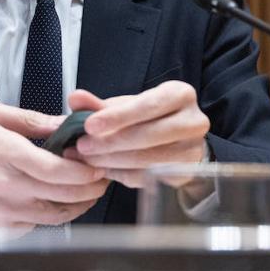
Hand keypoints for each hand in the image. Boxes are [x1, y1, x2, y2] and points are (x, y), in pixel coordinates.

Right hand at [0, 100, 108, 229]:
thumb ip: (28, 119)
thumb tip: (63, 123)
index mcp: (6, 152)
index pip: (58, 169)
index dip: (86, 170)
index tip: (97, 162)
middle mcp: (8, 184)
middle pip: (65, 193)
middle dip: (93, 186)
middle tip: (103, 176)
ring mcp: (6, 208)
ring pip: (59, 213)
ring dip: (82, 203)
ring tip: (92, 189)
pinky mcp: (3, 225)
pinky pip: (42, 222)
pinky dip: (60, 213)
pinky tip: (66, 200)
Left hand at [66, 81, 210, 187]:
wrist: (179, 142)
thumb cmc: (150, 119)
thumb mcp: (127, 107)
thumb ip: (100, 104)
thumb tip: (75, 98)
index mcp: (180, 94)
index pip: (148, 105)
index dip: (118, 117)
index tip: (89, 126)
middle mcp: (194, 120)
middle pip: (149, 135)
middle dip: (111, 143)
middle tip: (82, 147)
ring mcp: (194, 148)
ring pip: (148, 159)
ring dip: (113, 161)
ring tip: (89, 160)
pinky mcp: (187, 171)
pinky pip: (149, 176)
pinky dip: (123, 174)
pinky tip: (105, 170)